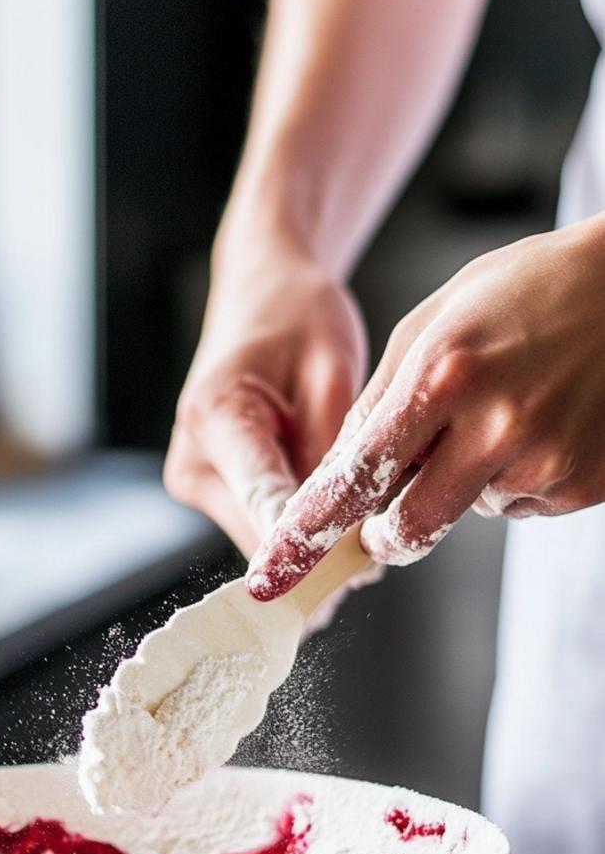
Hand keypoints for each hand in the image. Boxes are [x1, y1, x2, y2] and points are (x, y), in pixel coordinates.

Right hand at [165, 234, 366, 559]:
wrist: (260, 293)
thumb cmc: (296, 316)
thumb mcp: (331, 371)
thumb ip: (333, 452)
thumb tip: (350, 527)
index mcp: (217, 416)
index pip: (263, 498)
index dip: (306, 542)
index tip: (346, 578)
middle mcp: (193, 458)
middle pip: (258, 532)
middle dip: (317, 547)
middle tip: (378, 557)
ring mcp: (195, 478)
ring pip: (259, 535)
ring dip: (309, 541)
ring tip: (365, 531)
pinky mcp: (210, 486)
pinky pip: (259, 520)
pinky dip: (297, 525)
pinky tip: (337, 517)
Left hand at [247, 214, 604, 598]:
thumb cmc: (529, 289)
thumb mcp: (434, 322)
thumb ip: (379, 402)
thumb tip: (337, 474)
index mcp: (444, 375)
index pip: (358, 475)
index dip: (313, 526)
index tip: (280, 564)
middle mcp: (496, 427)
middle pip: (408, 526)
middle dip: (383, 534)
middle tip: (379, 523)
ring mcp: (546, 462)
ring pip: (464, 513)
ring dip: (461, 483)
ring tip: (500, 411)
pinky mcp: (585, 485)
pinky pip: (518, 505)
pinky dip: (512, 479)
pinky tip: (539, 423)